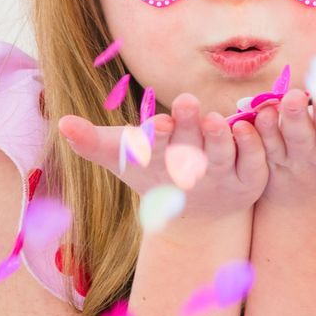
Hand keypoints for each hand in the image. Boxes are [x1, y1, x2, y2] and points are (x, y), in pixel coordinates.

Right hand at [58, 92, 268, 222]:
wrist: (198, 213)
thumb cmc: (156, 172)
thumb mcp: (124, 156)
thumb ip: (93, 141)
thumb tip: (61, 122)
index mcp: (160, 160)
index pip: (153, 149)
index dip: (153, 139)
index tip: (155, 126)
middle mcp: (191, 168)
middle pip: (190, 147)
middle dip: (188, 126)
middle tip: (187, 102)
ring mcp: (222, 175)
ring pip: (223, 156)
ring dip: (221, 138)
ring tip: (216, 118)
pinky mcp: (250, 178)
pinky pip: (254, 164)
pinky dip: (253, 147)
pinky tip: (249, 126)